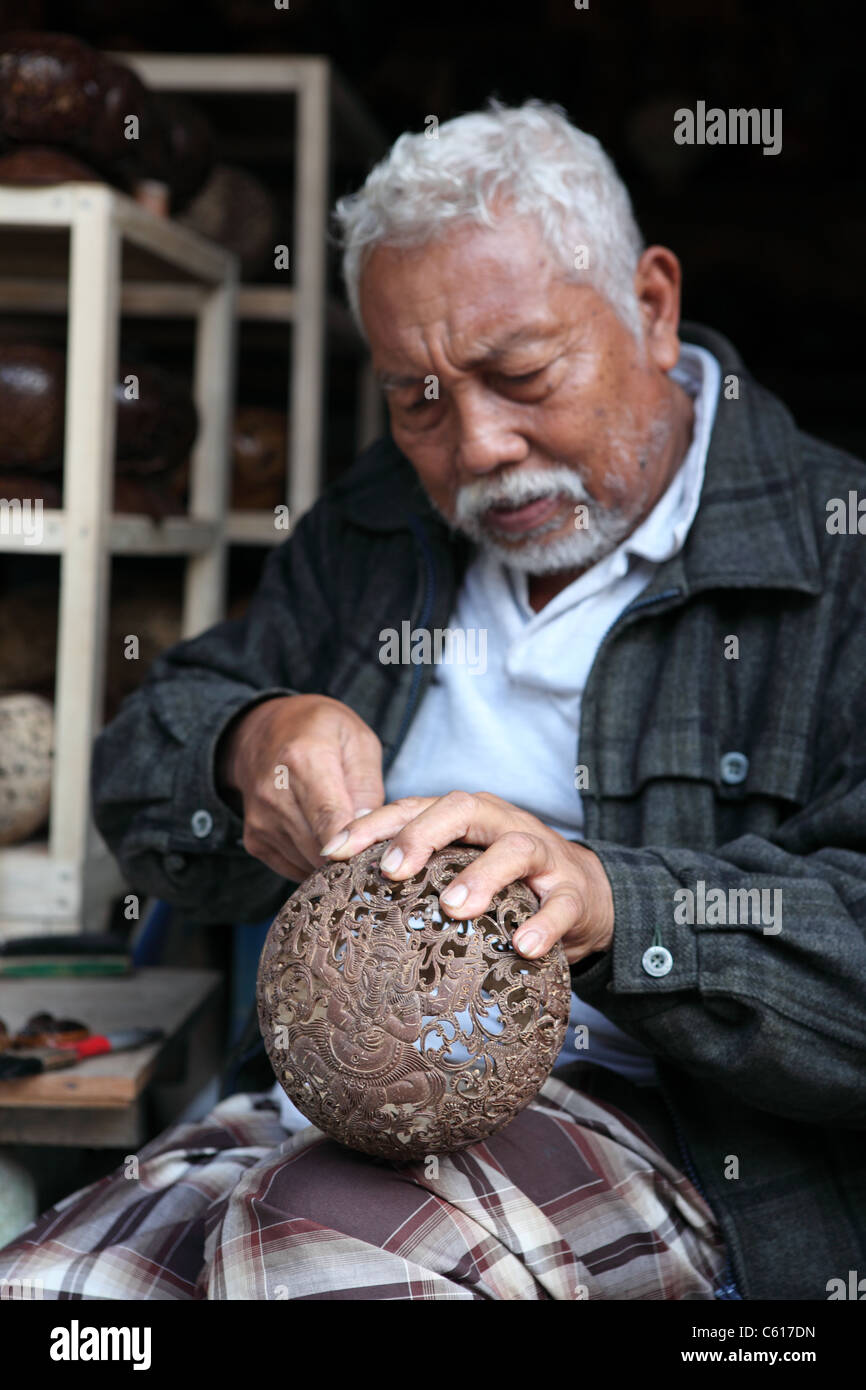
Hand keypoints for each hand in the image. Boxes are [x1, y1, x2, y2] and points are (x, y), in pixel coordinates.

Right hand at [218, 694, 384, 881]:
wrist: (264, 731)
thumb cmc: (319, 732)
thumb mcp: (357, 739)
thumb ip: (367, 785)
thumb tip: (369, 833)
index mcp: (302, 759)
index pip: (328, 816)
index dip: (353, 844)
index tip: (376, 859)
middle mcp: (273, 794)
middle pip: (320, 847)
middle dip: (352, 855)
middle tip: (376, 846)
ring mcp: (261, 820)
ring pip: (308, 864)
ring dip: (334, 861)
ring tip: (349, 836)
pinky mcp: (255, 840)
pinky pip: (294, 868)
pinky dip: (314, 862)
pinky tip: (325, 839)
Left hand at [320, 790, 614, 964]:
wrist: (588, 896)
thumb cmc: (507, 881)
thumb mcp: (462, 863)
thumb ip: (417, 864)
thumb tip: (343, 872)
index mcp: (469, 816)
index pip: (416, 806)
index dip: (375, 824)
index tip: (334, 852)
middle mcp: (503, 825)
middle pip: (464, 808)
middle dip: (423, 834)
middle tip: (392, 871)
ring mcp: (543, 856)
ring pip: (515, 849)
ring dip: (482, 875)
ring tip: (453, 907)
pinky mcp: (574, 893)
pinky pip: (562, 905)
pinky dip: (544, 924)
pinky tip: (522, 947)